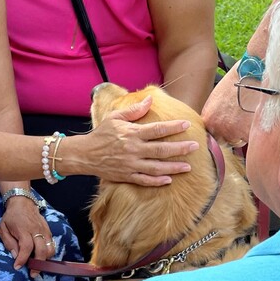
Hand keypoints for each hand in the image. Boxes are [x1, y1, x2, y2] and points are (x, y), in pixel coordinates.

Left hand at [0, 197, 53, 275]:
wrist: (22, 202)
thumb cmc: (11, 217)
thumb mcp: (3, 228)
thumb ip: (8, 242)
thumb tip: (15, 256)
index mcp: (23, 230)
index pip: (26, 248)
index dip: (22, 260)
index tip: (17, 267)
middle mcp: (35, 230)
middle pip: (42, 250)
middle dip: (38, 264)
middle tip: (32, 273)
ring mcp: (44, 230)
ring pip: (50, 248)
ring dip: (45, 260)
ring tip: (38, 265)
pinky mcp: (48, 230)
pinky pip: (52, 244)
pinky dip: (49, 252)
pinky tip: (42, 256)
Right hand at [83, 95, 197, 186]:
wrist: (85, 154)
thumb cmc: (101, 134)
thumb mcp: (115, 117)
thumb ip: (134, 110)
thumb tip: (150, 100)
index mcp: (132, 134)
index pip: (157, 129)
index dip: (173, 127)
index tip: (186, 124)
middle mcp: (134, 150)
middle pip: (161, 149)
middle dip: (180, 148)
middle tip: (194, 146)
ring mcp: (131, 165)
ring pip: (157, 167)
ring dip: (174, 167)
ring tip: (188, 166)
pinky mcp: (127, 176)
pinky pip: (145, 180)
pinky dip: (157, 181)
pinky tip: (169, 180)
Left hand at [202, 66, 251, 145]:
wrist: (250, 78)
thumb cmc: (233, 84)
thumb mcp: (215, 100)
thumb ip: (212, 115)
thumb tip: (213, 124)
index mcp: (207, 119)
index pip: (209, 135)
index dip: (217, 133)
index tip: (223, 130)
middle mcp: (217, 129)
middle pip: (221, 141)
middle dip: (228, 136)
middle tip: (236, 126)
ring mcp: (232, 133)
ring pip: (235, 142)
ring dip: (239, 136)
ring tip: (244, 121)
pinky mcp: (246, 134)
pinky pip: (247, 140)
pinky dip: (250, 133)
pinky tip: (251, 121)